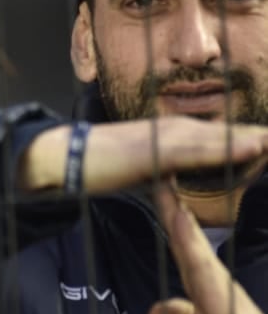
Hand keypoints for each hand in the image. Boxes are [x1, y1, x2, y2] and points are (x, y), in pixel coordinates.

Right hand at [18, 116, 267, 193]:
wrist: (64, 158)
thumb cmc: (99, 166)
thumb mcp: (143, 171)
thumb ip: (167, 173)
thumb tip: (175, 184)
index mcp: (177, 135)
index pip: (226, 140)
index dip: (253, 147)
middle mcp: (178, 129)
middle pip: (232, 135)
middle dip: (260, 141)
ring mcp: (168, 137)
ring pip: (223, 138)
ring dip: (256, 140)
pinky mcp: (156, 148)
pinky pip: (200, 148)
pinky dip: (228, 147)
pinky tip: (254, 147)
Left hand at [148, 183, 267, 313]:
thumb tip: (157, 311)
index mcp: (203, 289)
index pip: (181, 247)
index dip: (168, 220)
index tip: (157, 190)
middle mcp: (212, 281)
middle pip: (185, 237)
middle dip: (170, 205)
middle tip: (158, 170)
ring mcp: (219, 286)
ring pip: (191, 243)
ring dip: (176, 214)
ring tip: (163, 183)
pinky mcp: (224, 298)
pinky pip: (200, 263)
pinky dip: (189, 240)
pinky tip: (179, 220)